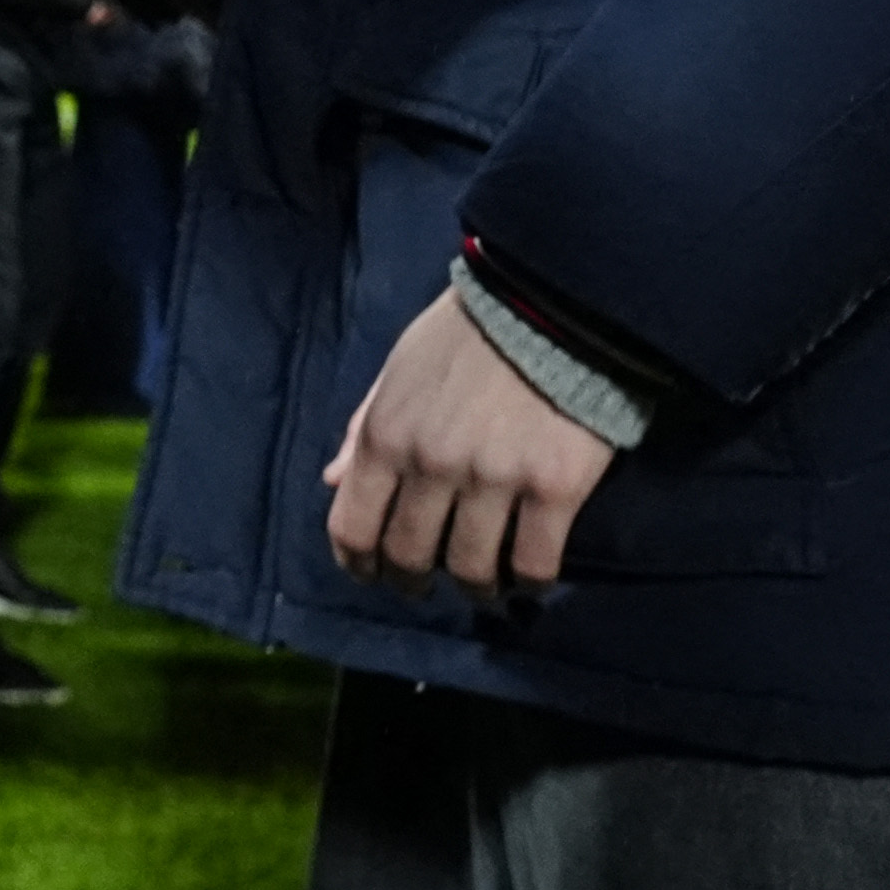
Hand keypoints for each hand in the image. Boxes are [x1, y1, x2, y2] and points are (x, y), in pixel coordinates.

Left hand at [321, 287, 617, 596]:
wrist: (555, 301)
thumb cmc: (471, 331)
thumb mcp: (401, 368)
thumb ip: (366, 427)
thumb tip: (333, 481)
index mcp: (387, 436)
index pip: (352, 527)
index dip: (358, 563)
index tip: (373, 573)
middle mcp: (431, 466)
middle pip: (408, 556)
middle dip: (412, 582)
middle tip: (428, 584)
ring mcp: (493, 480)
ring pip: (470, 568)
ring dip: (474, 588)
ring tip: (485, 585)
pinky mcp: (552, 489)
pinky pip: (533, 562)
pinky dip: (529, 582)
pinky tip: (529, 579)